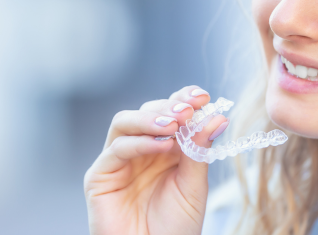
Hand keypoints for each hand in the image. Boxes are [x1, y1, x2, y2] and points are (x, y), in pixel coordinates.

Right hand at [84, 86, 228, 234]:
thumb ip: (199, 149)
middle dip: (169, 106)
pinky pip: (116, 149)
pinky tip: (163, 146)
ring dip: (151, 118)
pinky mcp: (100, 176)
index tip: (203, 96)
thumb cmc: (176, 226)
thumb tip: (216, 116)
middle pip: (148, 110)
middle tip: (189, 109)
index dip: (184, 99)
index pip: (171, 112)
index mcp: (165, 147)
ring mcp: (119, 161)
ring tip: (175, 124)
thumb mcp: (194, 184)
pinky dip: (140, 142)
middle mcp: (141, 149)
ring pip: (125, 122)